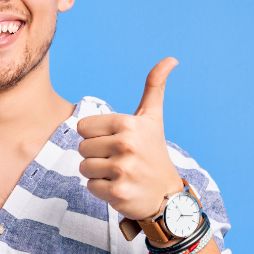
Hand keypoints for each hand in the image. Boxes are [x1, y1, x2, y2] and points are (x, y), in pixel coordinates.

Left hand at [77, 57, 184, 219]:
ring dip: (97, 173)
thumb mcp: (153, 118)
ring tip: (119, 173)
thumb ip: (154, 87)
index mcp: (129, 124)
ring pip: (83, 168)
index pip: (83, 127)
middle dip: (96, 156)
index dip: (95, 136)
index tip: (115, 142)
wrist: (166, 194)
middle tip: (119, 160)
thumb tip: (171, 59)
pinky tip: (119, 187)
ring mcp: (122, 169)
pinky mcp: (118, 191)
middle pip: (82, 148)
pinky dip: (101, 190)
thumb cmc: (153, 152)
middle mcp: (126, 145)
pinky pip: (90, 186)